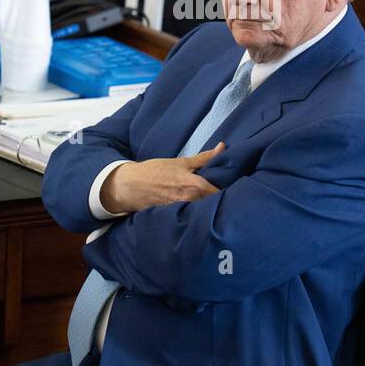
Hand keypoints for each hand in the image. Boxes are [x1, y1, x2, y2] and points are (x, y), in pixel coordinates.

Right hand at [100, 142, 225, 214]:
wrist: (129, 186)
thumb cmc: (155, 171)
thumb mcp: (181, 162)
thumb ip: (204, 158)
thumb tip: (223, 147)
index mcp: (195, 186)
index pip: (221, 193)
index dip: (229, 190)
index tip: (235, 187)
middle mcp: (190, 201)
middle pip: (213, 204)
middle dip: (220, 200)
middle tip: (227, 196)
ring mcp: (182, 212)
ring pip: (202, 211)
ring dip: (208, 208)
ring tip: (213, 204)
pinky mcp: (173, 218)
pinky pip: (190, 216)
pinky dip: (195, 213)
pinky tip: (197, 211)